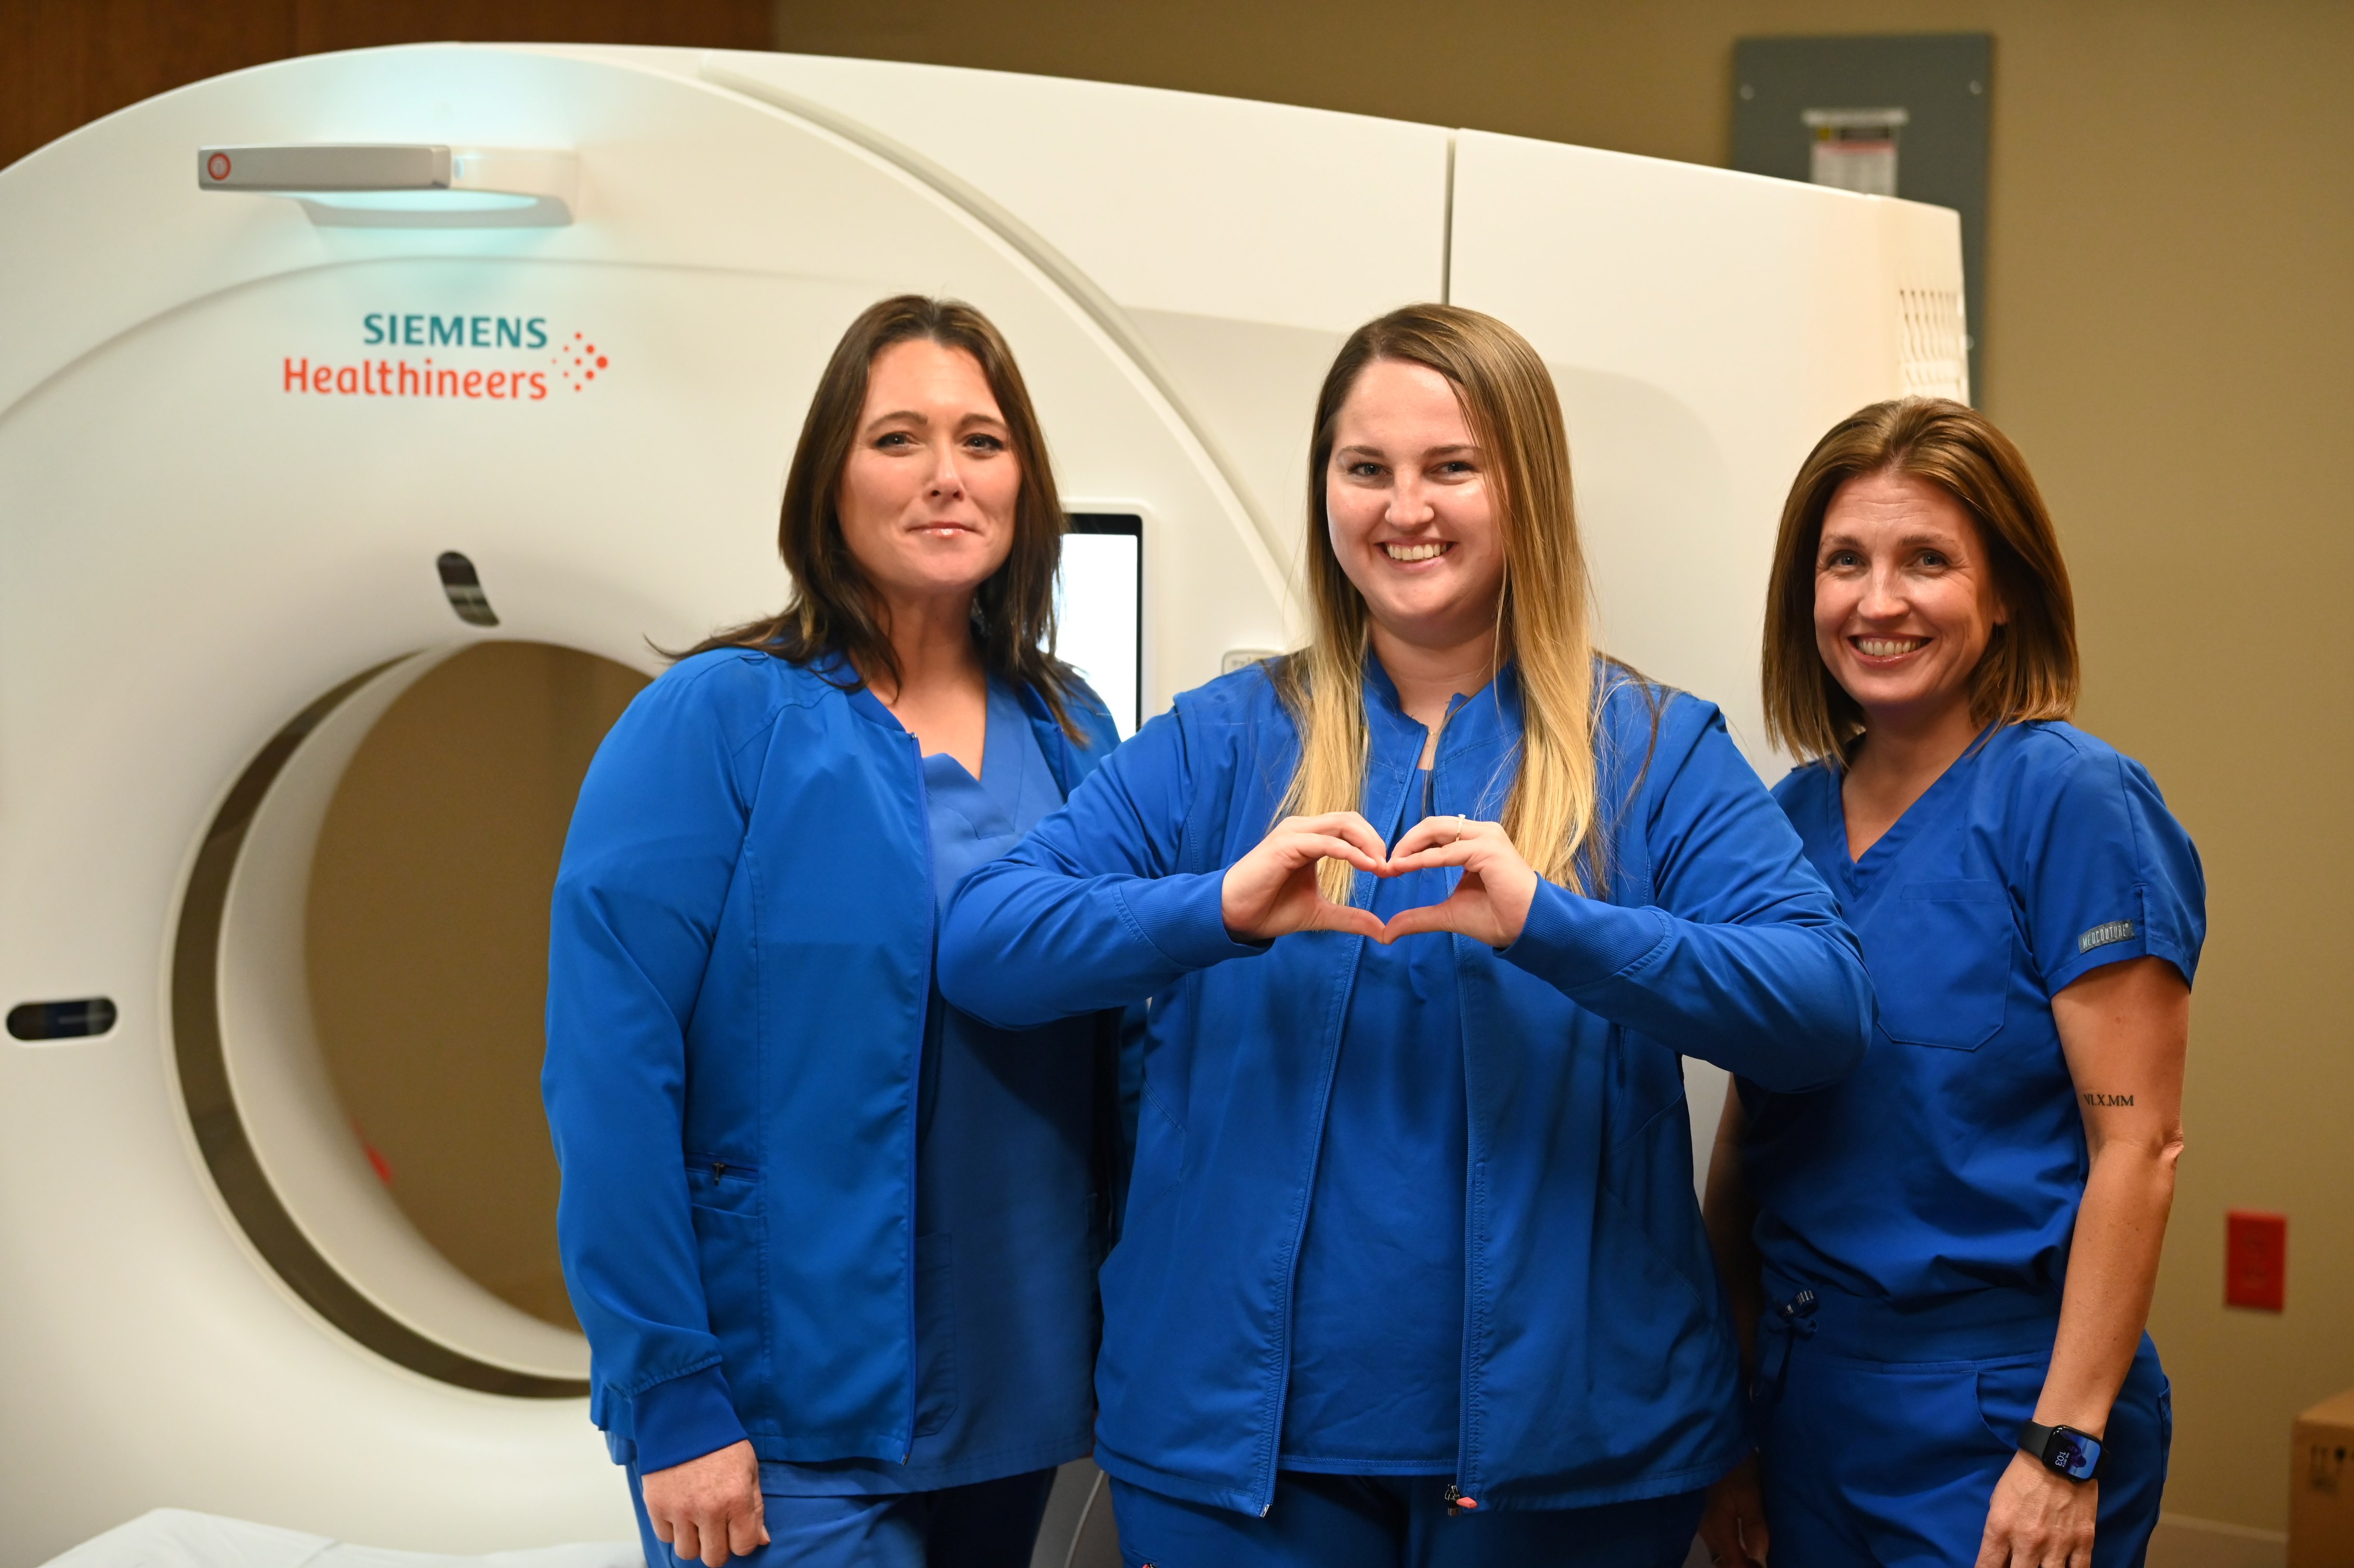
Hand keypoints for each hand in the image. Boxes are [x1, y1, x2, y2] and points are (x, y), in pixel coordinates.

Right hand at [641, 1440, 767, 1565]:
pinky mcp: (656, 1506)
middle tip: (717, 1529)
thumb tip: (761, 1540)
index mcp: (736, 1499)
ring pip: (687, 1553)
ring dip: (694, 1541)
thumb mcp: (749, 1469)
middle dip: (718, 1547)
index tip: (738, 1531)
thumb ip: (756, 1508)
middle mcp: (708, 1510)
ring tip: (696, 1521)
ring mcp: (679, 1510)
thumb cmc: (721, 1442)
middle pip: (714, 1558)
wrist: (684, 1418)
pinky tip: (680, 1510)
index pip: (744, 1547)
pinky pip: (664, 1537)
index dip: (743, 1542)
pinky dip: (673, 1529)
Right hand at [1220, 812, 1389, 942]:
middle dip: (1375, 840)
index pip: (1351, 827)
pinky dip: (1350, 852)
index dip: (1374, 844)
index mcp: (1311, 839)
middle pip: (1350, 819)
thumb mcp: (1320, 913)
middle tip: (1389, 866)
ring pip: (1341, 823)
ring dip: (1367, 842)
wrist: (1236, 917)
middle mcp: (1302, 829)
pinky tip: (1367, 866)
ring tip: (1381, 866)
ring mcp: (1293, 833)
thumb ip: (1350, 917)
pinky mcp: (1286, 844)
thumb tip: (1382, 931)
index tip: (1389, 870)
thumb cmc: (1271, 910)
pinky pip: (1326, 841)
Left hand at [1380, 814, 1538, 946]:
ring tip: (1392, 864)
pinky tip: (1404, 867)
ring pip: (1437, 829)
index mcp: (1473, 843)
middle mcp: (1480, 834)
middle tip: (1385, 864)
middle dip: (1404, 842)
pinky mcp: (1489, 849)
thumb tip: (1387, 931)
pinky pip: (1448, 851)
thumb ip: (1418, 917)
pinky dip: (1423, 858)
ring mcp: (1486, 838)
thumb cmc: (1496, 917)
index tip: (1388, 868)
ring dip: (1410, 845)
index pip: (1433, 833)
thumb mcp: (1448, 914)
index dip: (1408, 847)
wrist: (1526, 928)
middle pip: (1432, 825)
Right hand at [1698, 1453, 1770, 1565]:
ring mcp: (1709, 1525)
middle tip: (1766, 1566)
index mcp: (1717, 1527)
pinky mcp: (1715, 1518)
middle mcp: (1709, 1531)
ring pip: (1724, 1555)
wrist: (1723, 1445)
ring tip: (1762, 1562)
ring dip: (1741, 1562)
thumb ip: (1753, 1524)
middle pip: (1725, 1563)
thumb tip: (1759, 1555)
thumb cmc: (1738, 1468)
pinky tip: (1752, 1550)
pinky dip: (1739, 1553)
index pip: (1731, 1563)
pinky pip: (1725, 1546)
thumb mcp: (1750, 1493)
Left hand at [1975, 1450, 2096, 1567]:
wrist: (2059, 1456)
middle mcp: (2028, 1542)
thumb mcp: (1997, 1501)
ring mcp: (2057, 1545)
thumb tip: (2000, 1557)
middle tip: (2018, 1566)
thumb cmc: (2022, 1476)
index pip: (1988, 1566)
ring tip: (2040, 1566)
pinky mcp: (2083, 1542)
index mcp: (2001, 1529)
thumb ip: (1998, 1532)